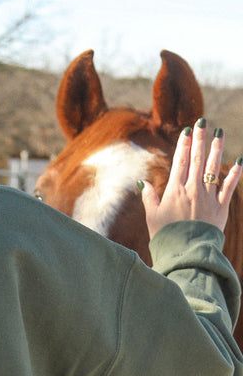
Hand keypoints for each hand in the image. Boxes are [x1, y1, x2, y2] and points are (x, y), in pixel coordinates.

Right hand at [141, 119, 242, 236]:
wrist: (186, 252)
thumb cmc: (165, 236)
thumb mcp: (152, 217)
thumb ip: (149, 197)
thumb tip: (142, 182)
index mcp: (175, 190)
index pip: (180, 161)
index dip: (184, 145)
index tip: (187, 131)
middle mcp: (193, 189)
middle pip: (198, 159)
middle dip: (200, 139)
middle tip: (203, 122)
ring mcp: (209, 197)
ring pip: (214, 168)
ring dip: (217, 149)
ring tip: (219, 133)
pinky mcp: (221, 207)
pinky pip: (229, 186)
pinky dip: (235, 173)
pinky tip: (239, 160)